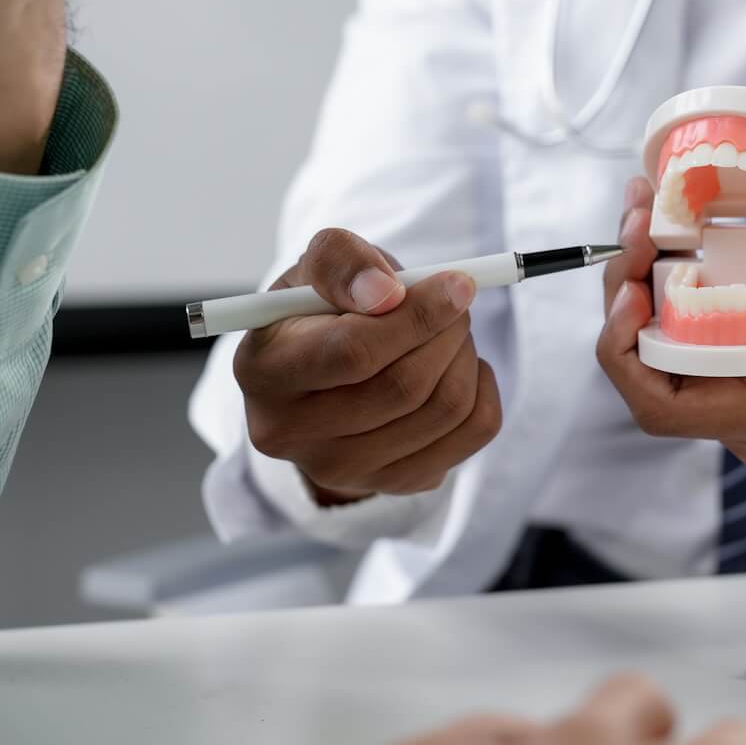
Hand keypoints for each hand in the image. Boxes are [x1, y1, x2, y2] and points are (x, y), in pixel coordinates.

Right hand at [235, 229, 502, 504]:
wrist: (328, 370)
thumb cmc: (321, 309)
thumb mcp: (316, 267)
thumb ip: (341, 261)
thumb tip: (387, 292)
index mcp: (263, 372)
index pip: (352, 354)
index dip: (416, 316)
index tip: (457, 283)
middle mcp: (291, 434)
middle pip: (404, 387)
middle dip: (448, 330)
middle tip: (456, 299)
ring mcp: (343, 470)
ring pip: (445, 409)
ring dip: (465, 354)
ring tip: (451, 329)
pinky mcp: (395, 483)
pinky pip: (473, 432)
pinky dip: (482, 387)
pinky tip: (458, 367)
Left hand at [596, 130, 745, 518]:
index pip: (662, 407)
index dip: (624, 349)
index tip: (630, 288)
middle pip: (651, 371)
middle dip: (629, 294)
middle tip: (640, 220)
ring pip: (671, 361)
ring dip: (650, 294)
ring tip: (650, 221)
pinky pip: (700, 356)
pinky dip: (682, 306)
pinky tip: (685, 249)